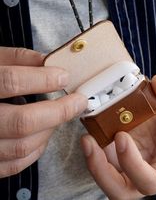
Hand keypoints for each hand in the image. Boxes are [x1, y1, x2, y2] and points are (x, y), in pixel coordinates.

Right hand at [0, 47, 86, 177]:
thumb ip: (18, 59)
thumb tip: (49, 63)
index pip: (11, 82)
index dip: (42, 79)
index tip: (64, 77)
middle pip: (21, 122)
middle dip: (58, 111)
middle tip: (78, 101)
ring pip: (22, 146)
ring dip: (50, 129)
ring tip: (59, 114)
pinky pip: (16, 163)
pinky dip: (37, 148)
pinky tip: (44, 132)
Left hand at [81, 75, 155, 198]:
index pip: (150, 182)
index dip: (132, 165)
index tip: (121, 136)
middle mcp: (151, 170)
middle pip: (121, 190)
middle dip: (101, 172)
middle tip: (90, 143)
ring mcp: (134, 161)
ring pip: (108, 175)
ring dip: (93, 159)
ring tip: (86, 137)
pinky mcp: (123, 150)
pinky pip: (104, 155)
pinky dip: (95, 146)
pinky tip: (92, 128)